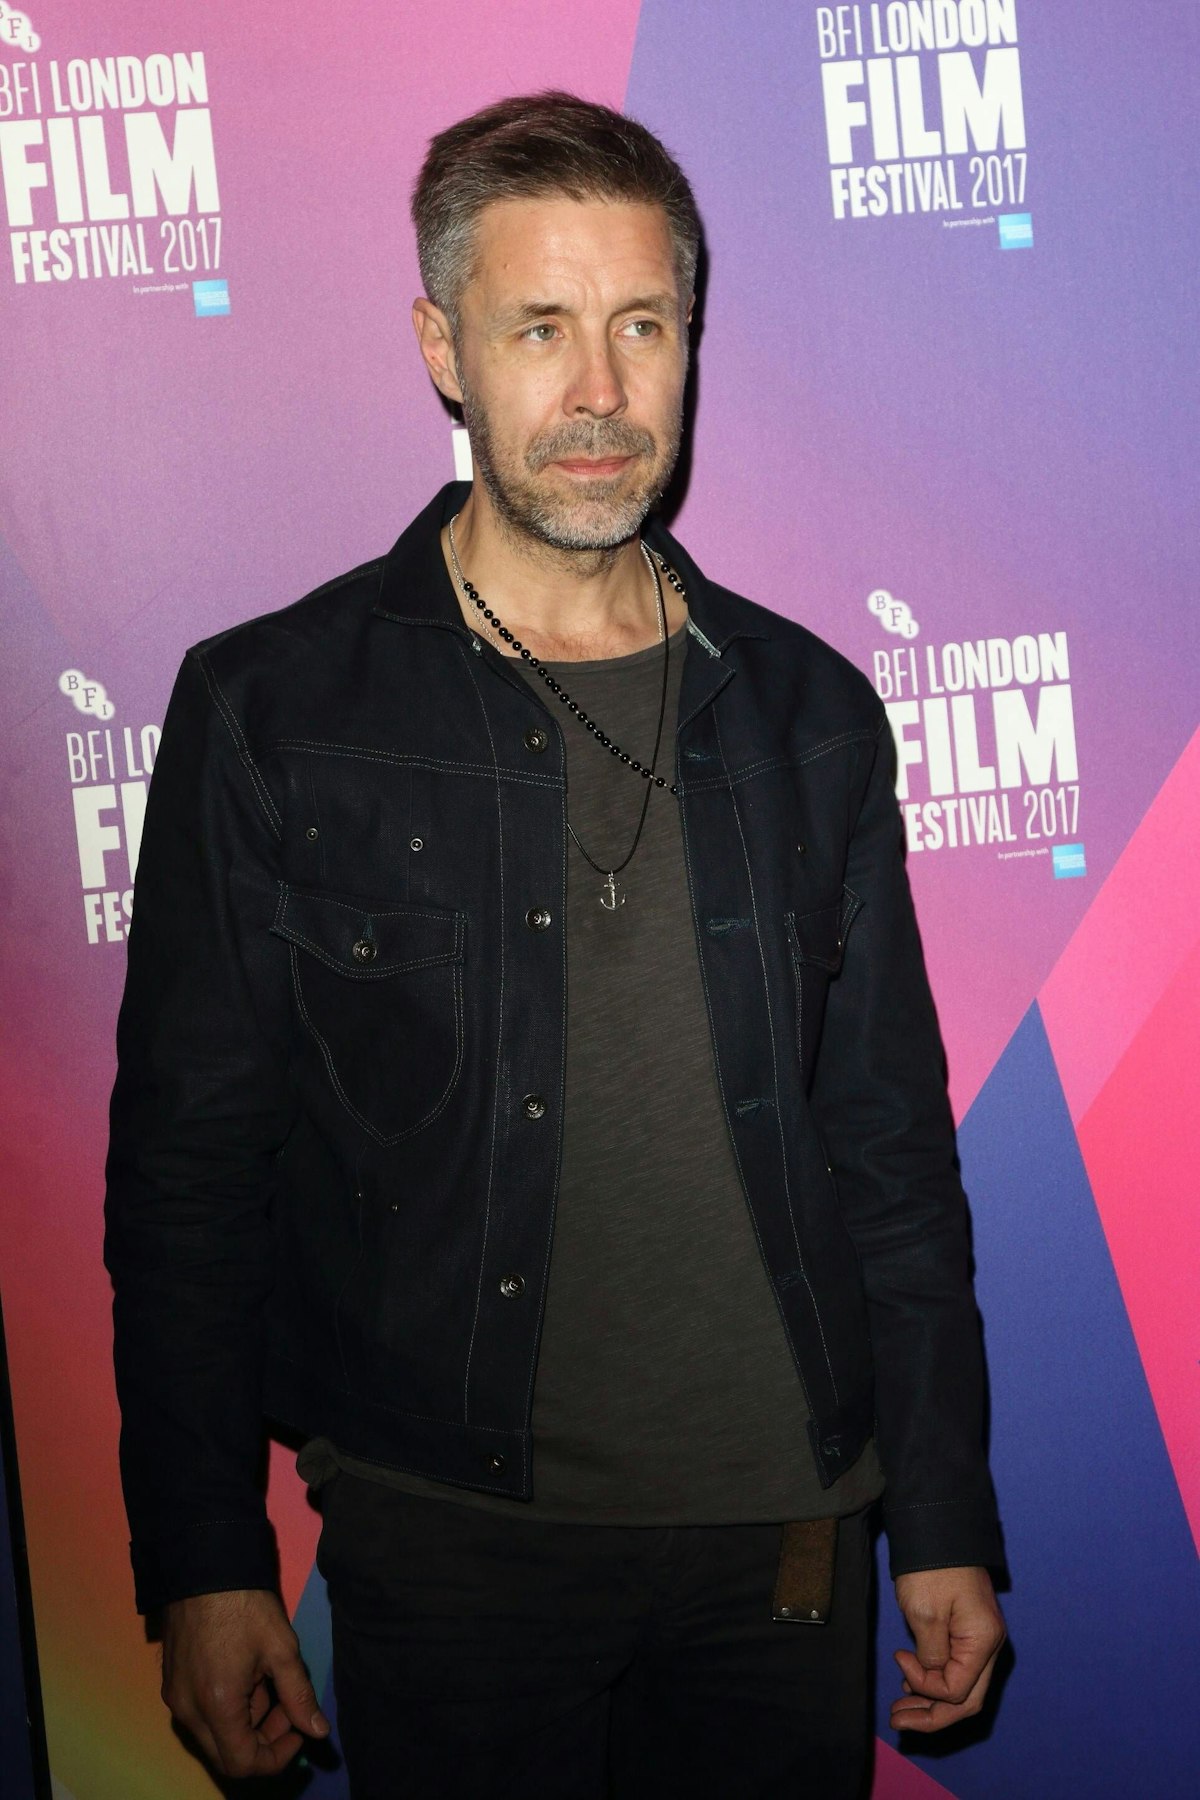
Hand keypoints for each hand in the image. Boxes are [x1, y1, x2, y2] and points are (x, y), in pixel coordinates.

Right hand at [161, 1588, 329, 1777]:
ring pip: (213, 1735)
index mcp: (216, 1705)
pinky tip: (246, 1677)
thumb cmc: (244, 1604)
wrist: (202, 1566)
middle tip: (287, 1709)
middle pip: (225, 1754)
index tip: (297, 1732)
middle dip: (263, 1740)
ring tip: (268, 1684)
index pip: (242, 1763)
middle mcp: (187, 1710)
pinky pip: (200, 1715)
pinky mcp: (171, 1684)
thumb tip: (318, 1731)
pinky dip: (227, 1710)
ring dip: (246, 1724)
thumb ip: (299, 1696)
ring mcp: (175, 1698)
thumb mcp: (281, 1649)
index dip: (275, 1758)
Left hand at [890, 1565, 1005, 1733]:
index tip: (900, 1660)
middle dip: (932, 1714)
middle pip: (967, 1699)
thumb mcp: (925, 1613)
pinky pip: (958, 1668)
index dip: (926, 1687)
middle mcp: (990, 1645)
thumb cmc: (933, 1566)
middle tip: (898, 1719)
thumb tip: (931, 1678)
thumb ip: (931, 1655)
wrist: (939, 1528)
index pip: (958, 1690)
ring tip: (901, 1708)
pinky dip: (936, 1680)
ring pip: (963, 1687)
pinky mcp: (970, 1630)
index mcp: (983, 1641)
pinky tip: (912, 1681)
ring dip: (932, 1701)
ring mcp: (982, 1638)